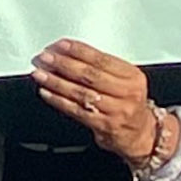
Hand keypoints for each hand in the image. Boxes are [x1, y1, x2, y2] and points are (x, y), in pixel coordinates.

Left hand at [33, 39, 159, 165]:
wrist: (140, 134)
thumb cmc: (128, 103)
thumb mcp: (125, 80)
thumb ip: (101, 67)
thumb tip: (65, 53)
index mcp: (132, 76)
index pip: (101, 59)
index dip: (77, 50)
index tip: (59, 45)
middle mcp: (126, 92)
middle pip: (89, 75)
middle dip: (63, 64)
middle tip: (45, 57)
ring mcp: (116, 110)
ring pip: (81, 92)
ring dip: (56, 81)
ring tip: (40, 73)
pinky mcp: (104, 126)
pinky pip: (76, 110)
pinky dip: (58, 100)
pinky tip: (46, 92)